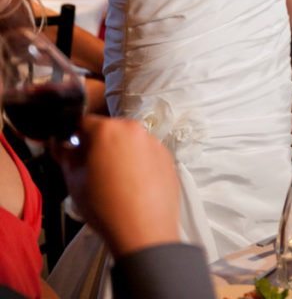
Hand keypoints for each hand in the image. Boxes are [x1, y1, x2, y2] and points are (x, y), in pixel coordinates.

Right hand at [51, 115, 180, 257]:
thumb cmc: (106, 207)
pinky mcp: (166, 157)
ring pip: (129, 142)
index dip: (74, 137)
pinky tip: (132, 186)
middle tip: (92, 170)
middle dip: (98, 145)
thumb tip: (62, 145)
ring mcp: (153, 142)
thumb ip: (65, 156)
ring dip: (120, 154)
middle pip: (109, 130)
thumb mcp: (74, 182)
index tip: (72, 149)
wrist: (144, 232)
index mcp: (108, 130)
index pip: (83, 123)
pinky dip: (138, 164)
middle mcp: (133, 130)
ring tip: (114, 182)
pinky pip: (146, 154)